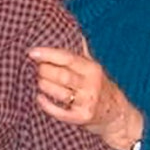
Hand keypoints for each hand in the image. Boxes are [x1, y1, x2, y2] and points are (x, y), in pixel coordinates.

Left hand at [28, 43, 142, 149]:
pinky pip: (60, 112)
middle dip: (44, 71)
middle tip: (35, 70)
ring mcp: (87, 102)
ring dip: (44, 86)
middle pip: (61, 75)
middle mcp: (91, 84)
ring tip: (38, 82)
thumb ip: (82, 52)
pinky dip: (46, 105)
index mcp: (92, 68)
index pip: (67, 58)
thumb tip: (73, 31)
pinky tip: (39, 98)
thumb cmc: (100, 87)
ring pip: (59, 92)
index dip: (48, 54)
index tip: (31, 52)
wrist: (117, 114)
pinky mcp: (82, 117)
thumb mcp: (94, 68)